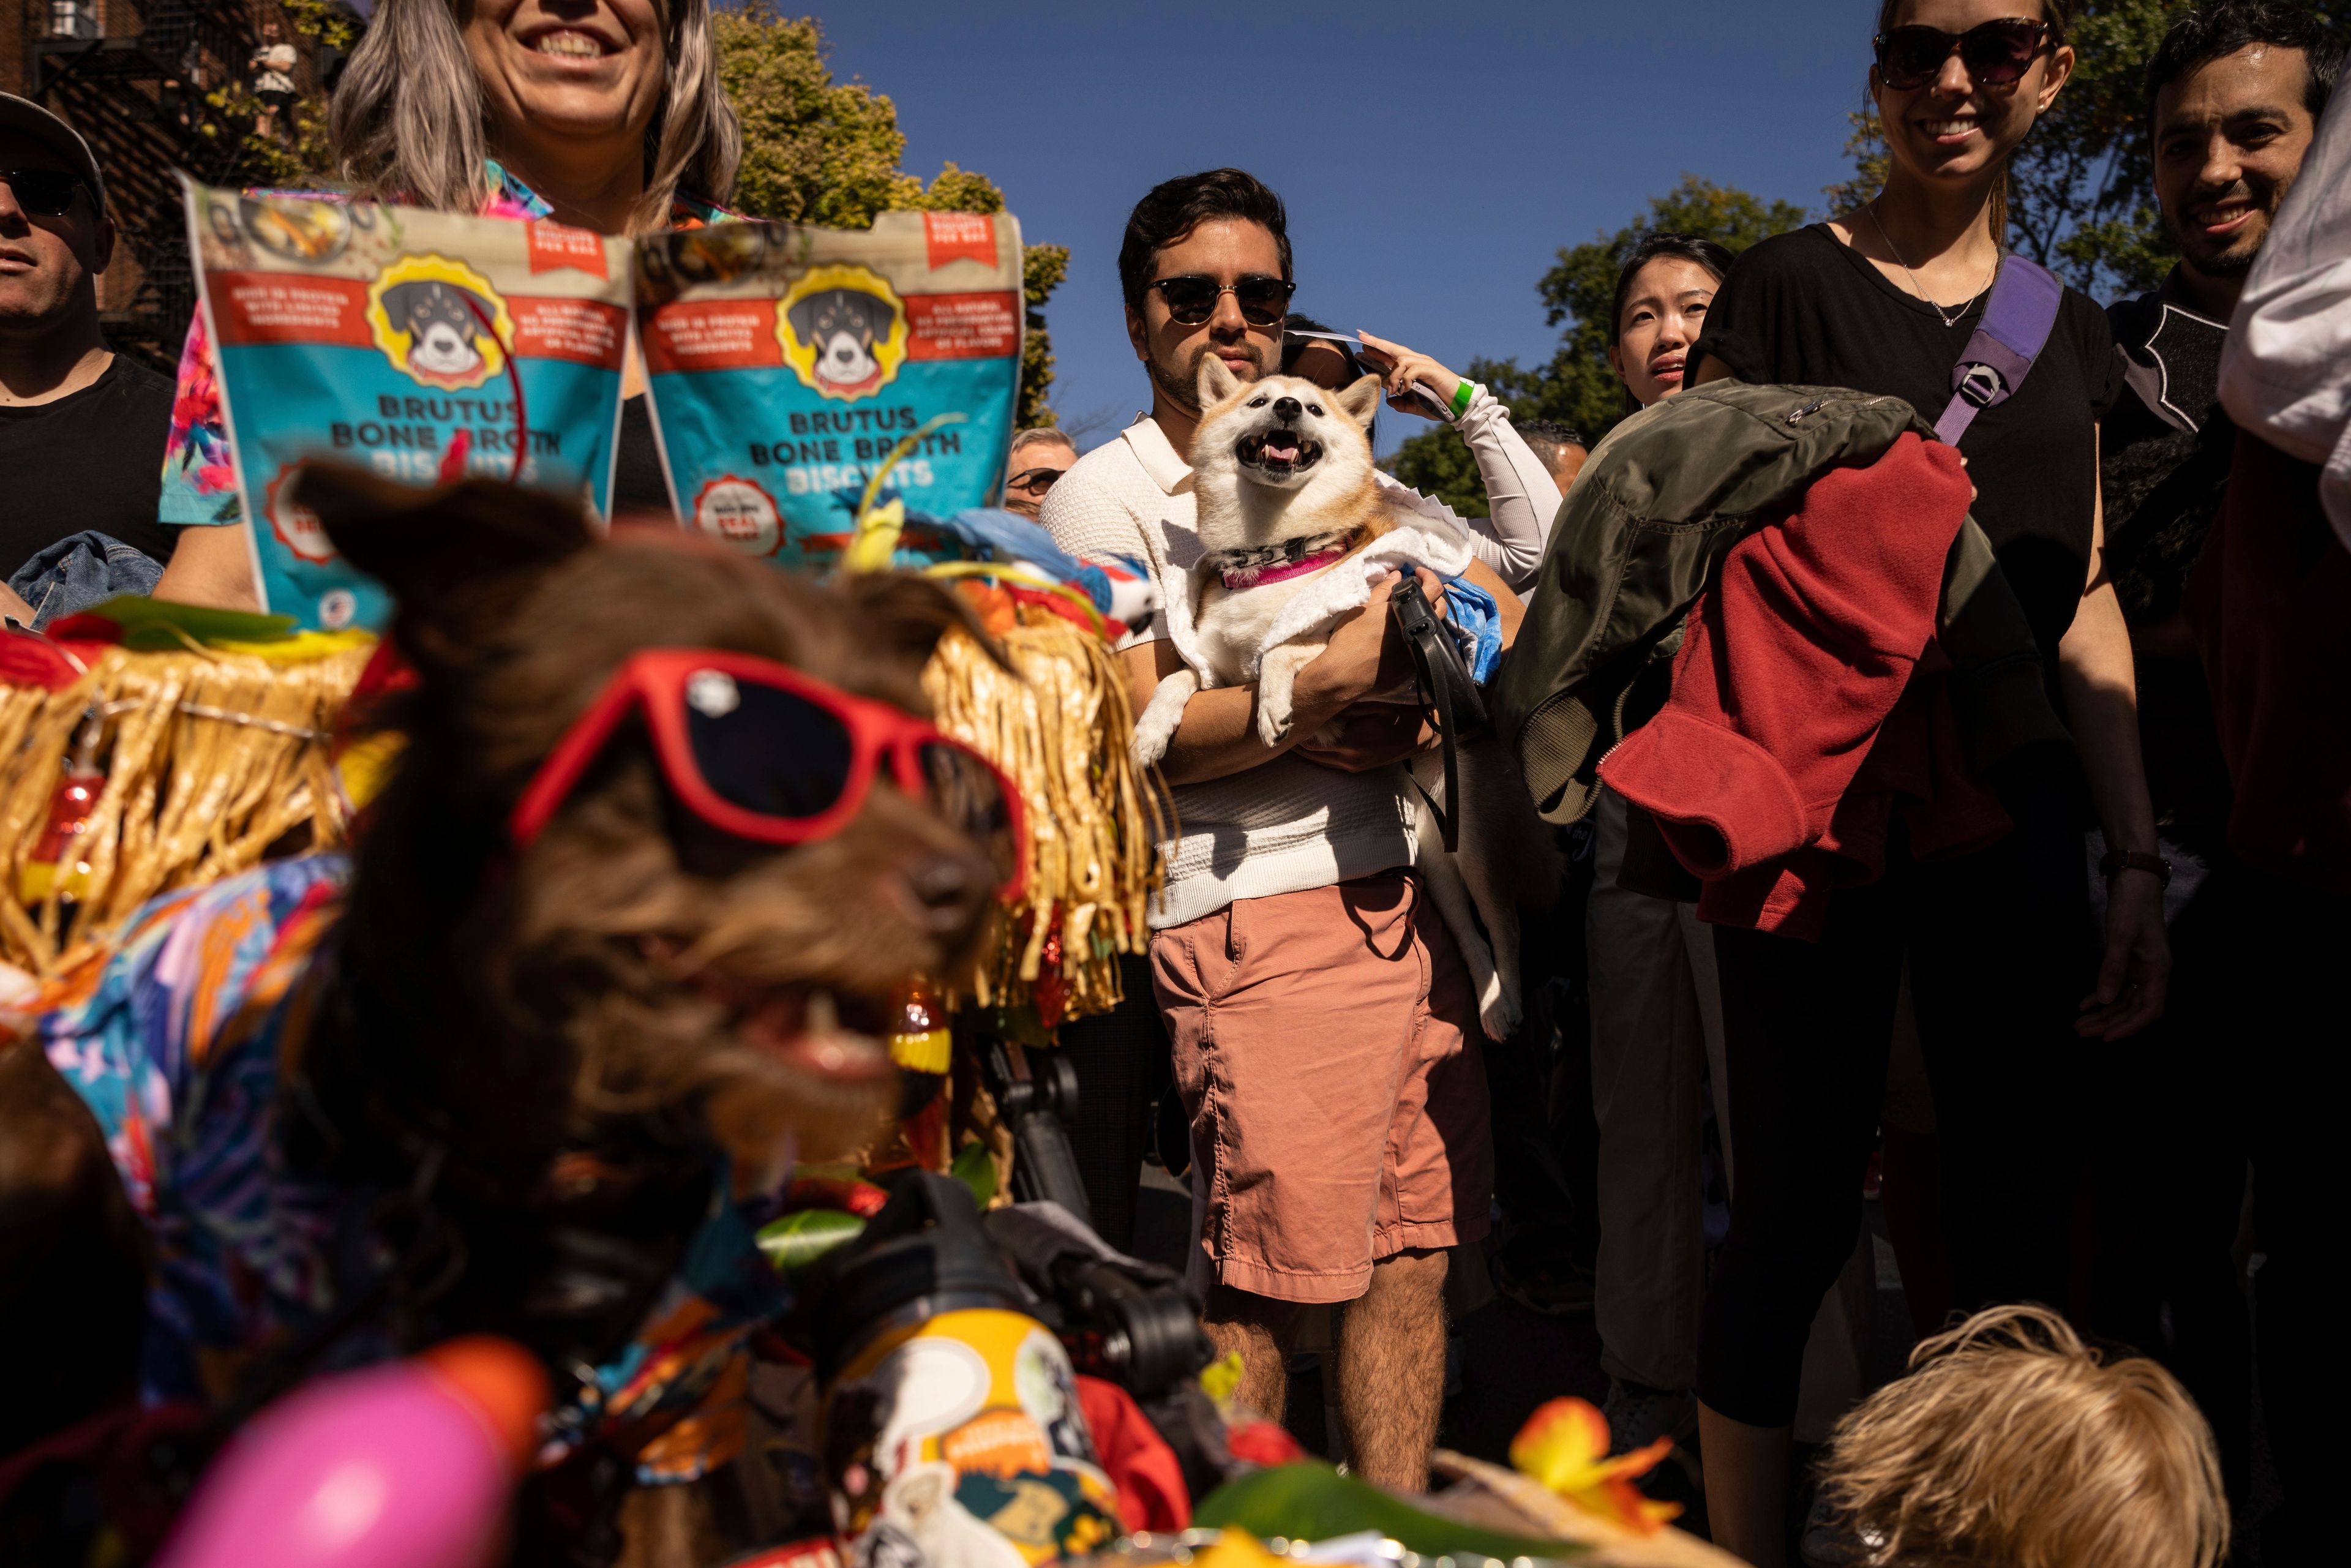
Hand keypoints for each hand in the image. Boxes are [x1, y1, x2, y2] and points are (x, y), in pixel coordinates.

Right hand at [1293, 569, 1445, 718]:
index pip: (1433, 589)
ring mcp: (1418, 651)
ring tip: (1412, 615)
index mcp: (1406, 613)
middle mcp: (1417, 631)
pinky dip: (1419, 637)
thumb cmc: (1348, 640)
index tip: (1419, 574)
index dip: (1430, 577)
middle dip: (1433, 597)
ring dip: (1427, 617)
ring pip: (1435, 629)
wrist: (1343, 676)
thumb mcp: (1362, 609)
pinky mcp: (1414, 668)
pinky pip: (1425, 647)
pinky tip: (1405, 638)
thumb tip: (1398, 575)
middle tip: (1418, 594)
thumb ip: (1383, 591)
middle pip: (1440, 609)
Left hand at [1294, 703, 1434, 771]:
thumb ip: (1346, 705)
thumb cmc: (1400, 714)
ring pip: (1316, 760)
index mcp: (1351, 743)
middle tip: (1279, 727)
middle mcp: (1348, 760)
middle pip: (1309, 753)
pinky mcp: (1355, 768)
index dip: (1296, 729)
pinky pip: (1327, 762)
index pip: (1311, 740)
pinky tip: (1307, 741)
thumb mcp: (1373, 705)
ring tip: (1288, 733)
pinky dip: (1315, 752)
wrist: (1422, 736)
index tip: (1285, 716)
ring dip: (1303, 748)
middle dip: (1294, 740)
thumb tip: (1320, 701)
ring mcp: (1352, 767)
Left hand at [1355, 331, 1461, 419]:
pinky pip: (1413, 369)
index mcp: (1412, 368)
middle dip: (1377, 343)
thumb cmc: (1439, 405)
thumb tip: (1389, 402)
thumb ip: (1402, 404)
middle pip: (1394, 349)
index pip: (1391, 355)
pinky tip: (1405, 390)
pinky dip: (1406, 380)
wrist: (1460, 406)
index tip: (1362, 342)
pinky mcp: (1432, 370)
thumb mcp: (1416, 406)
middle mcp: (1418, 361)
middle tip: (1362, 338)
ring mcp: (1425, 364)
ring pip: (1401, 359)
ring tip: (1392, 390)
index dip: (1377, 348)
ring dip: (1393, 375)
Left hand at [2076, 869, 2169, 1038]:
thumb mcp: (2121, 936)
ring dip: (2103, 1013)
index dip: (2129, 1027)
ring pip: (2123, 999)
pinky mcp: (2130, 959)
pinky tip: (2083, 1004)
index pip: (2149, 1010)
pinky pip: (2117, 985)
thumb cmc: (2132, 905)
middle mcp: (2153, 973)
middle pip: (2133, 1008)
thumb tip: (2105, 1000)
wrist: (2134, 878)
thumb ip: (2113, 968)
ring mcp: (2141, 967)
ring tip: (2079, 1023)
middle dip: (2109, 1023)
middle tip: (2081, 1032)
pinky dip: (2101, 995)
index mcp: (2159, 971)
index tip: (2106, 1038)